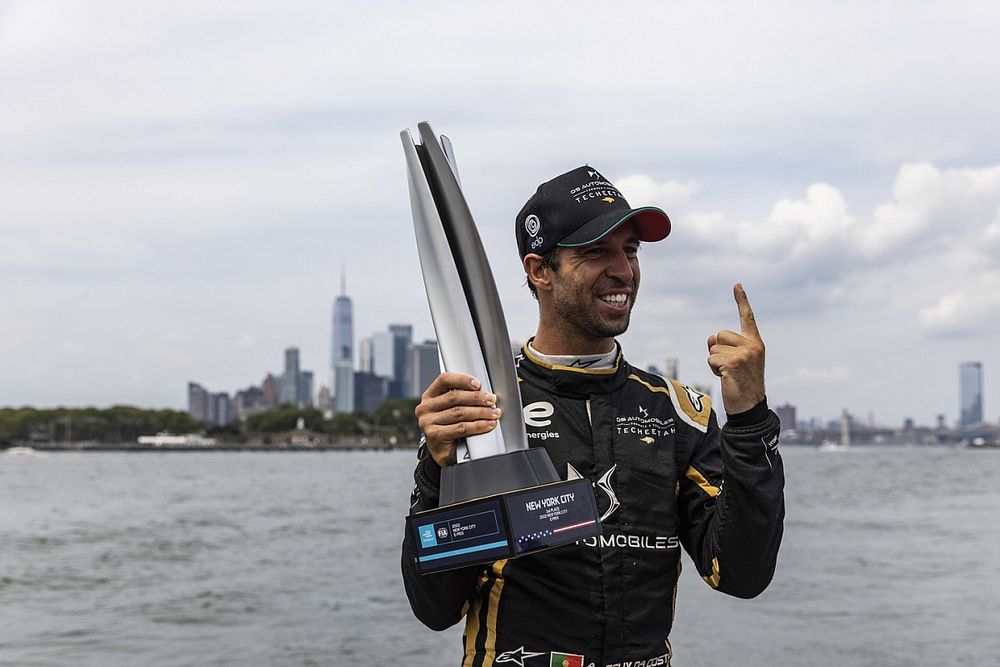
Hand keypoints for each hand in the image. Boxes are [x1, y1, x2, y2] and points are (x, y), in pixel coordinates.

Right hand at [414, 372, 501, 465]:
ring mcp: (428, 422)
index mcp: (430, 396)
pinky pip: (461, 428)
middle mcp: (425, 407)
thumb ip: (462, 398)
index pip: (444, 380)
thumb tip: (484, 393)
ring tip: (494, 413)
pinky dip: (477, 426)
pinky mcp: (434, 435)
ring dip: (481, 412)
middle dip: (477, 397)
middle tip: (492, 400)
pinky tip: (487, 425)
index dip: (462, 380)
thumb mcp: (451, 409)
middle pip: (454, 397)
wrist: (442, 452)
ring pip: (459, 413)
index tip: (478, 384)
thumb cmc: (449, 427)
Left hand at [707, 283, 765, 414]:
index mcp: (756, 343)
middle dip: (718, 351)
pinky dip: (714, 370)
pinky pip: (711, 359)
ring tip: (729, 374)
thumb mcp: (736, 361)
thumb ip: (725, 346)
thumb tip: (710, 339)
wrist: (750, 407)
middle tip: (730, 368)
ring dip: (715, 362)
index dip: (741, 300)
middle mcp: (753, 345)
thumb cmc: (741, 384)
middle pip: (719, 335)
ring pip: (713, 348)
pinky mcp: (734, 362)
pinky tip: (726, 378)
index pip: (747, 318)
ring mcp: (744, 353)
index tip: (736, 284)